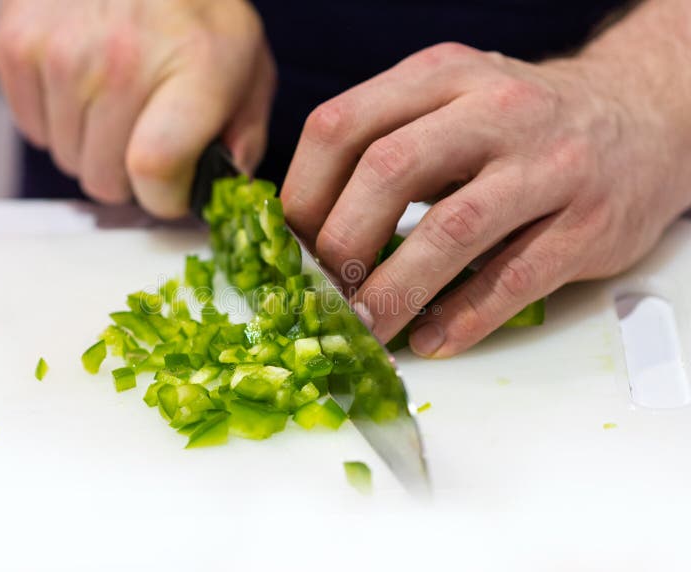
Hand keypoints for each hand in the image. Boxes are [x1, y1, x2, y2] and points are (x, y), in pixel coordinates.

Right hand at [0, 0, 274, 217]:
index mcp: (192, 71)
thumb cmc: (196, 12)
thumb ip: (245, 140)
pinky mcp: (18, 46)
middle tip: (145, 142)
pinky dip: (59, 123)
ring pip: (68, 160)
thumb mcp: (249, 69)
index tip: (172, 188)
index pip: (154, 171)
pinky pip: (34, 130)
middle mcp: (121, 61)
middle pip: (105, 179)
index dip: (163, 198)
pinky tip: (85, 89)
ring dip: (94, 148)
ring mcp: (62, 53)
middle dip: (130, 178)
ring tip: (117, 106)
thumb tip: (222, 193)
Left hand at [281, 42, 690, 356]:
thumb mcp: (451, 101)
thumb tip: (308, 226)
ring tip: (366, 328)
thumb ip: (385, 144)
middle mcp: (494, 110)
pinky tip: (430, 339)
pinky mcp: (587, 223)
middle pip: (389, 171)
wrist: (641, 117)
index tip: (291, 246)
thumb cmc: (523, 122)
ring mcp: (546, 165)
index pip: (343, 126)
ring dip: (396, 291)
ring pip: (452, 230)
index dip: (303, 195)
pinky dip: (462, 319)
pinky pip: (513, 279)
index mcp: (441, 76)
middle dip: (341, 243)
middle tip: (323, 292)